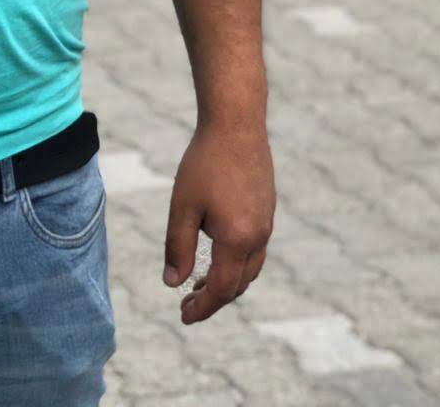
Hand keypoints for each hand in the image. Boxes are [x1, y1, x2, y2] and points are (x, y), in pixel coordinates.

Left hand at [162, 120, 275, 324]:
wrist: (236, 124)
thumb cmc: (204, 163)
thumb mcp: (183, 206)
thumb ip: (179, 247)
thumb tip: (172, 283)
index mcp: (238, 240)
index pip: (222, 289)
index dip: (202, 307)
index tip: (183, 316)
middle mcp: (258, 237)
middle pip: (238, 284)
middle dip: (214, 298)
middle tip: (187, 303)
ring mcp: (267, 223)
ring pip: (250, 268)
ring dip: (227, 282)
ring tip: (200, 283)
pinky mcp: (267, 209)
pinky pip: (255, 249)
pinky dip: (237, 262)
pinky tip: (218, 252)